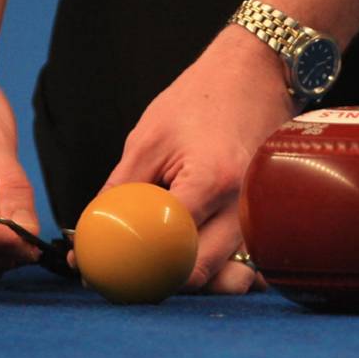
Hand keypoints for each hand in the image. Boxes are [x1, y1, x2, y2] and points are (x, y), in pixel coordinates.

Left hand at [104, 26, 295, 293]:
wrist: (256, 73)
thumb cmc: (200, 99)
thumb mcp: (148, 138)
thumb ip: (121, 189)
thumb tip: (92, 230)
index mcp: (211, 180)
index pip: (168, 243)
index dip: (132, 264)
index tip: (105, 273)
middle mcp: (243, 203)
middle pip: (200, 271)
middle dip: (160, 283)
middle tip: (127, 279)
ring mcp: (261, 212)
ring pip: (224, 271)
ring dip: (187, 276)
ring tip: (156, 265)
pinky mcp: (266, 215)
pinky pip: (242, 257)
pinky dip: (217, 265)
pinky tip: (192, 257)